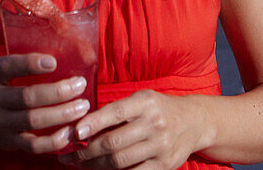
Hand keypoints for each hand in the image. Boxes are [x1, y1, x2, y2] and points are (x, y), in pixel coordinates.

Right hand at [0, 53, 92, 155]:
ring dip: (62, 114)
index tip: (53, 62)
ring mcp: (0, 123)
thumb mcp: (1, 73)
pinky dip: (54, 141)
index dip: (29, 64)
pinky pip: (34, 145)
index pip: (7, 66)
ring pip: (33, 120)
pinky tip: (70, 132)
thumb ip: (23, 64)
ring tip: (82, 106)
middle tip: (79, 85)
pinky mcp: (10, 142)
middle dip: (58, 92)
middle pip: (27, 97)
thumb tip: (64, 52)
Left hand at [60, 90, 204, 168]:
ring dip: (95, 165)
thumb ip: (116, 109)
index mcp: (144, 103)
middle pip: (114, 142)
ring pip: (121, 161)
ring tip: (80, 164)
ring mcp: (160, 146)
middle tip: (69, 155)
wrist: (194, 121)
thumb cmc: (157, 108)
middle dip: (87, 151)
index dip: (92, 123)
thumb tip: (82, 123)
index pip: (114, 113)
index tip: (74, 132)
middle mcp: (154, 124)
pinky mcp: (165, 165)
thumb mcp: (140, 99)